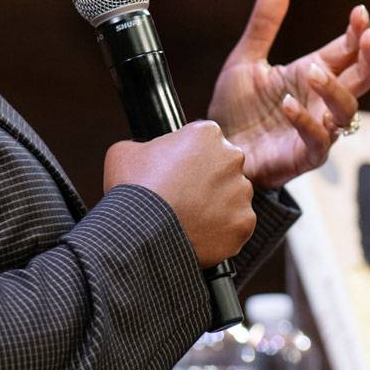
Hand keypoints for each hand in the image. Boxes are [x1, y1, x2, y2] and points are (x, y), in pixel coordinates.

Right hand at [104, 121, 254, 266]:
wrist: (140, 235)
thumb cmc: (132, 191)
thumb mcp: (125, 153)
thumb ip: (145, 146)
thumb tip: (147, 153)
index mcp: (207, 134)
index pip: (203, 142)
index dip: (187, 159)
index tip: (174, 174)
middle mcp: (232, 158)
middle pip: (222, 169)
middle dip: (206, 181)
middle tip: (182, 199)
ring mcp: (242, 192)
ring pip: (232, 197)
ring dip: (216, 206)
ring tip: (187, 220)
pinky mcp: (244, 223)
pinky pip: (235, 226)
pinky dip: (220, 232)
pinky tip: (197, 235)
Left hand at [207, 0, 369, 189]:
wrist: (214, 150)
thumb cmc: (235, 109)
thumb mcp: (245, 58)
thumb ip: (265, 20)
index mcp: (313, 73)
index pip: (348, 50)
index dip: (358, 32)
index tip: (359, 12)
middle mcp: (321, 100)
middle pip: (365, 78)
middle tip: (368, 35)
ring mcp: (317, 129)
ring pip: (348, 110)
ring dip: (335, 89)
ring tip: (313, 71)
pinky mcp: (303, 156)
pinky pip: (317, 141)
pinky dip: (306, 121)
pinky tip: (288, 104)